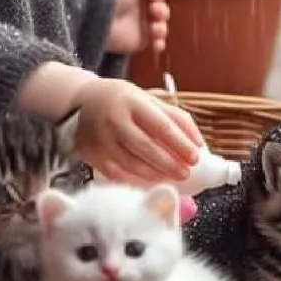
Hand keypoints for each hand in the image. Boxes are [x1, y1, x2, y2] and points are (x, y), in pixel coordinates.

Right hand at [73, 78, 202, 184]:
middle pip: (146, 147)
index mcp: (132, 101)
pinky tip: (147, 181)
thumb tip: (198, 142)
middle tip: (185, 174)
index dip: (180, 143)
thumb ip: (174, 117)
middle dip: (169, 164)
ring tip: (169, 178)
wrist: (82, 100)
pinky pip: (115, 173)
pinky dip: (133, 180)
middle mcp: (114, 118)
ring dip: (154, 175)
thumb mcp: (146, 99)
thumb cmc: (122, 100)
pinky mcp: (90, 153)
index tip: (195, 157)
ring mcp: (100, 137)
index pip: (161, 125)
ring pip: (131, 164)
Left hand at [107, 0, 169, 53]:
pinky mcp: (139, 42)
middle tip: (154, 10)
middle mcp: (139, 9)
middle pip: (161, 9)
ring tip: (154, 27)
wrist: (98, 18)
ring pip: (161, 26)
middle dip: (162, 10)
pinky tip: (156, 43)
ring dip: (161, 27)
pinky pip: (156, 44)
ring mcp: (140, 26)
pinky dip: (159, 44)